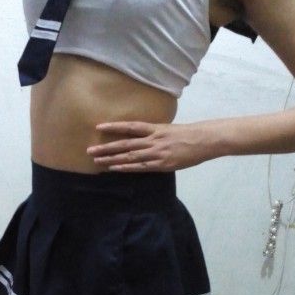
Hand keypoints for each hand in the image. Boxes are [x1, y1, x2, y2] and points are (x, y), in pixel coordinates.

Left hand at [86, 121, 216, 171]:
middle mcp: (153, 139)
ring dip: (112, 159)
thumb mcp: (170, 129)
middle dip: (106, 147)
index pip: (131, 126)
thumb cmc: (189, 135)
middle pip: (125, 143)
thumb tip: (143, 138)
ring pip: (130, 156)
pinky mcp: (161, 164)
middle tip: (89, 151)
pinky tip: (114, 168)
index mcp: (155, 128)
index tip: (99, 127)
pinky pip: (140, 167)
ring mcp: (156, 152)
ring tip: (96, 161)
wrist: (205, 140)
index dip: (114, 126)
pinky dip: (126, 167)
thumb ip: (155, 134)